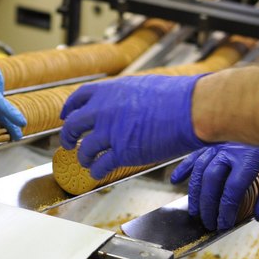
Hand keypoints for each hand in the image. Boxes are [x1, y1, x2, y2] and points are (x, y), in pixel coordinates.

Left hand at [60, 74, 206, 178]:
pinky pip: (101, 165)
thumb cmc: (178, 96)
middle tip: (68, 143)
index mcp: (109, 91)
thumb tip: (122, 101)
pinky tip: (97, 173)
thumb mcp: (143, 85)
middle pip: (73, 125)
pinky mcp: (123, 152)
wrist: (192, 109)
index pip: (79, 98)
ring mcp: (111, 132)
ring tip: (85, 161)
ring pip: (84, 149)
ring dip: (82, 157)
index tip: (66, 115)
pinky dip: (96, 170)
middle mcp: (103, 110)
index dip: (70, 108)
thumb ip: (125, 95)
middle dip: (67, 136)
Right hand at [171, 144, 258, 229]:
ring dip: (194, 192)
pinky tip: (176, 180)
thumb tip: (257, 215)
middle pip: (211, 180)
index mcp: (250, 156)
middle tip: (208, 222)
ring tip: (194, 210)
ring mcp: (219, 143)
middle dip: (207, 204)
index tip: (223, 223)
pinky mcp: (214, 140)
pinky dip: (184, 168)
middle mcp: (230, 148)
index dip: (226, 208)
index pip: (232, 188)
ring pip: (199, 169)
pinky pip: (195, 155)